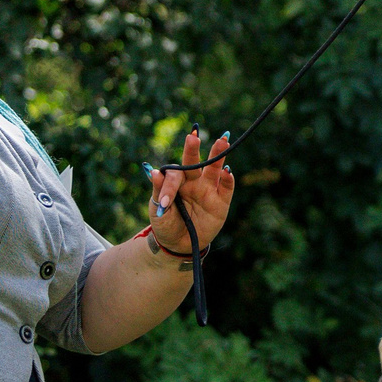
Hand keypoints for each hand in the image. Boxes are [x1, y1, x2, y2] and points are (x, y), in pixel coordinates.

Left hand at [146, 129, 235, 256]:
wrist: (179, 245)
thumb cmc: (166, 224)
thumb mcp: (157, 210)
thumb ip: (159, 190)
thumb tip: (154, 171)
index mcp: (176, 181)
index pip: (175, 174)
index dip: (170, 185)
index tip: (166, 203)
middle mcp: (193, 181)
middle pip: (194, 162)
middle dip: (193, 149)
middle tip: (193, 136)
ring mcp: (208, 190)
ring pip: (213, 169)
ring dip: (217, 155)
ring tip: (222, 141)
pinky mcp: (221, 202)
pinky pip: (226, 188)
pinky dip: (228, 179)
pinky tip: (228, 170)